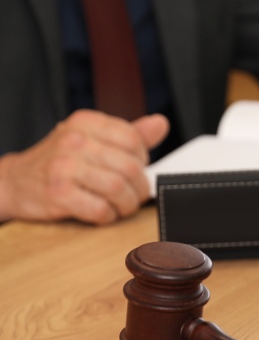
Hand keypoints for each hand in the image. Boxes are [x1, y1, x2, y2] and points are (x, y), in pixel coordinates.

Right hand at [0, 110, 168, 223]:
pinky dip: (108, 216)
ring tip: (121, 206)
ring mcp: (63, 167)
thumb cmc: (61, 161)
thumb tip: (161, 124)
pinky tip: (103, 213)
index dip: (142, 159)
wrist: (16, 181)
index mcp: (85, 122)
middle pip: (129, 167)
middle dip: (139, 188)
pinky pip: (100, 210)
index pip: (132, 139)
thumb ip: (129, 134)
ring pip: (118, 190)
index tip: (136, 169)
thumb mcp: (92, 139)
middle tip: (134, 195)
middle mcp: (73, 140)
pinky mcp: (57, 194)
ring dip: (127, 205)